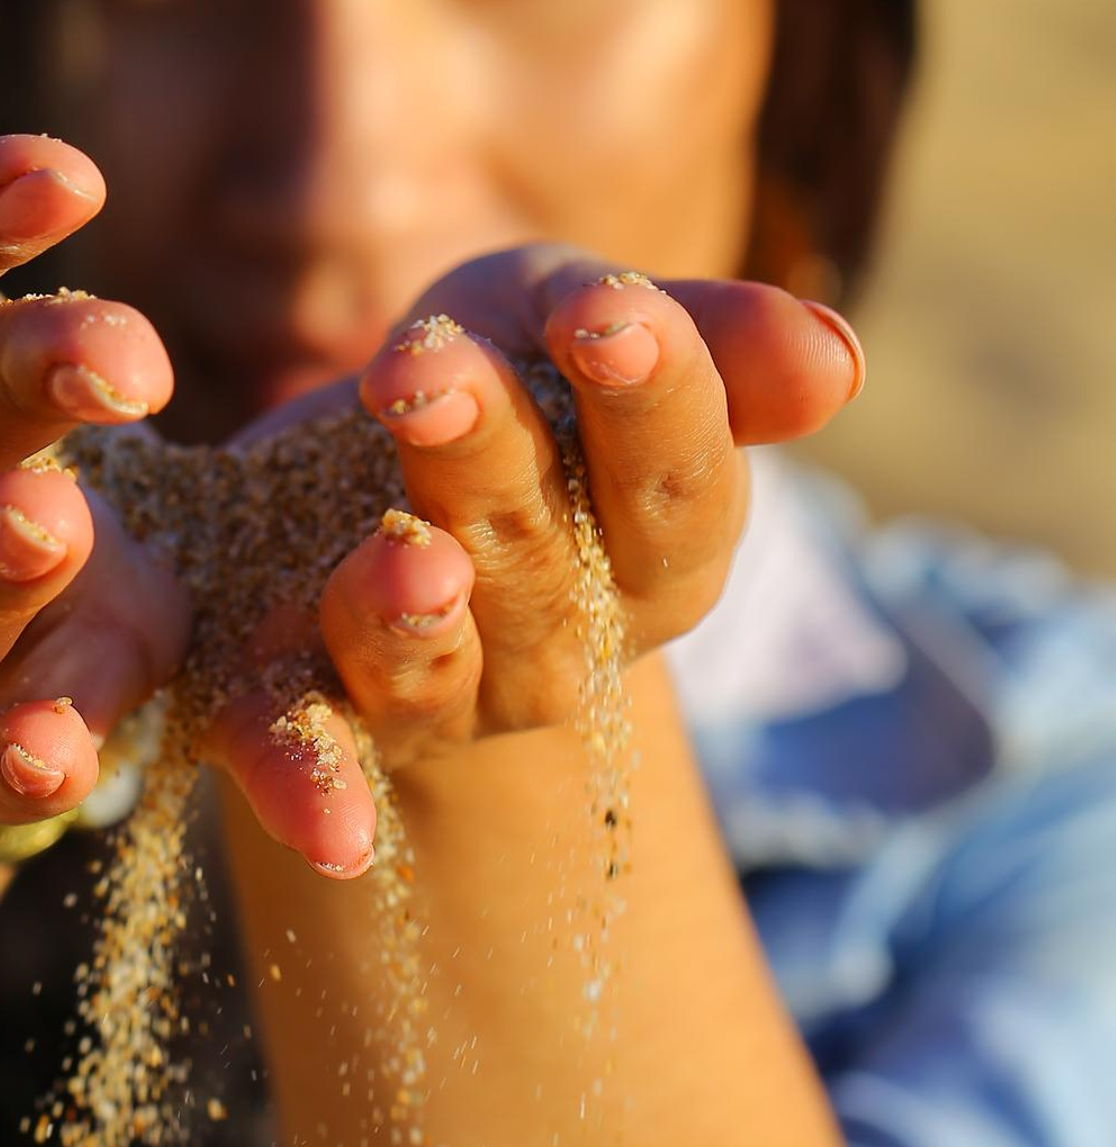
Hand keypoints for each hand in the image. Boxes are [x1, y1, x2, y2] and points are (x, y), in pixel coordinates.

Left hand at [210, 247, 865, 868]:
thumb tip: (840, 361)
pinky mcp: (307, 713)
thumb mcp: (588, 323)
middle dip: (488, 462)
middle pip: (538, 564)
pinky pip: (305, 753)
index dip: (654, 397)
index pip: (679, 482)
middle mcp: (557, 647)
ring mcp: (439, 697)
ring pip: (427, 666)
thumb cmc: (517, 381)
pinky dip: (308, 788)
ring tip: (404, 559)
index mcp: (657, 555)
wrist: (356, 473)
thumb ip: (702, 339)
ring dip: (408, 620)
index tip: (610, 316)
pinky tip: (320, 830)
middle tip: (431, 378)